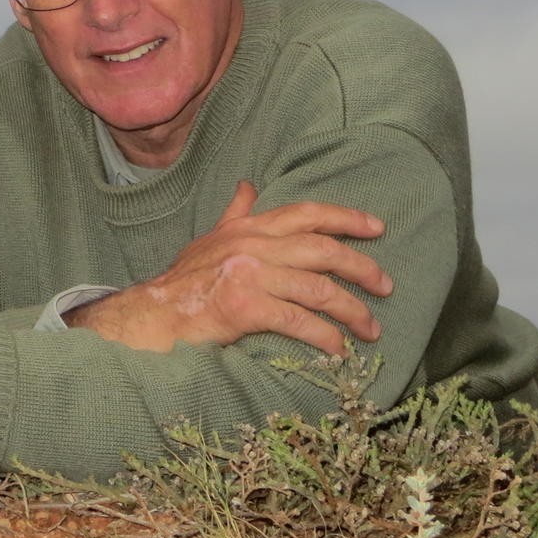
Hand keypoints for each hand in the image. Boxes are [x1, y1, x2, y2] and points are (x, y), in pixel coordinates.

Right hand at [71, 181, 392, 354]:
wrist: (151, 316)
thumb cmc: (182, 284)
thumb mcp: (209, 241)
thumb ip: (236, 216)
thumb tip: (249, 186)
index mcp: (247, 228)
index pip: (305, 213)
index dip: (345, 217)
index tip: (377, 227)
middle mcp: (251, 245)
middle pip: (322, 249)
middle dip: (361, 267)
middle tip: (386, 285)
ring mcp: (249, 274)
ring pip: (318, 288)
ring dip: (352, 310)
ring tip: (371, 328)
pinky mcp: (245, 306)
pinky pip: (299, 321)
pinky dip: (325, 337)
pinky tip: (338, 350)